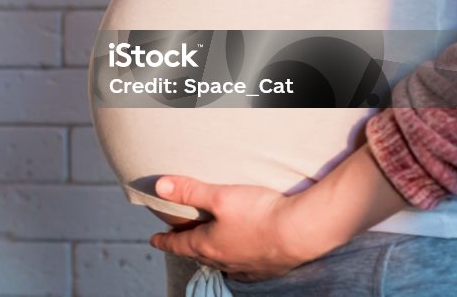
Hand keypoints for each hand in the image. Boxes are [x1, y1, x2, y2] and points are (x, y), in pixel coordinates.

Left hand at [147, 175, 335, 282]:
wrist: (302, 231)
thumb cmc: (259, 212)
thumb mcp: (220, 196)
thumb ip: (190, 191)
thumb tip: (158, 187)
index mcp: (209, 245)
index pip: (180, 244)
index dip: (165, 241)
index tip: (154, 240)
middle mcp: (226, 260)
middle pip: (199, 254)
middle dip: (187, 246)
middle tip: (179, 240)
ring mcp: (247, 267)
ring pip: (222, 263)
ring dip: (212, 254)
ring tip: (208, 248)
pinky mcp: (268, 268)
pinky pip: (244, 269)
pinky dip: (235, 262)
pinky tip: (241, 260)